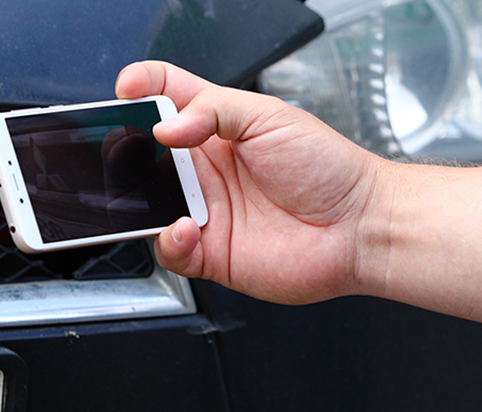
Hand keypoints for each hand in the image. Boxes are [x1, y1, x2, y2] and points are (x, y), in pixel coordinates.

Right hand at [115, 61, 392, 304]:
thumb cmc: (328, 168)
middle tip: (123, 148)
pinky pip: (170, 249)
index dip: (142, 87)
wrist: (359, 227)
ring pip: (148, 205)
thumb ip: (212, 110)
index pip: (167, 98)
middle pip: (145, 154)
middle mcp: (207, 170)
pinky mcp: (211, 253)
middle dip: (124, 150)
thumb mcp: (269, 115)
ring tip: (152, 192)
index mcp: (218, 128)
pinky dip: (169, 240)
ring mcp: (206, 211)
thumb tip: (165, 126)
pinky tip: (188, 228)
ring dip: (139, 200)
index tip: (127, 89)